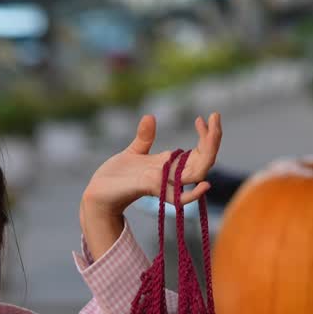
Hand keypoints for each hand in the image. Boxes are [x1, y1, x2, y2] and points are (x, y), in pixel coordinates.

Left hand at [81, 112, 222, 221]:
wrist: (97, 192)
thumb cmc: (115, 177)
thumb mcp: (132, 152)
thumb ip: (144, 138)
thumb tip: (150, 117)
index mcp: (168, 165)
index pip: (199, 154)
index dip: (207, 137)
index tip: (204, 117)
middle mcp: (169, 176)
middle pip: (204, 162)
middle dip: (213, 140)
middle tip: (215, 116)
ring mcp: (161, 183)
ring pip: (197, 174)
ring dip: (208, 153)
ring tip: (213, 130)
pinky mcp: (148, 188)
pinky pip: (177, 197)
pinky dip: (192, 194)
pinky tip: (205, 185)